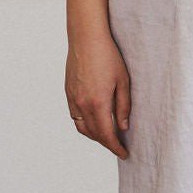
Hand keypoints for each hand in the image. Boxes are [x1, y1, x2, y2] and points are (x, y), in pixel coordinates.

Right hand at [65, 32, 130, 159]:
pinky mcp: (68, 93)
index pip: (106, 135)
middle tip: (119, 146)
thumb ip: (123, 107)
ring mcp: (73, 99)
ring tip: (108, 136)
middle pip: (94, 134)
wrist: (86, 39)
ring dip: (95, 136)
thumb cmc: (108, 56)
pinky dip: (85, 125)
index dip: (115, 147)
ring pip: (82, 128)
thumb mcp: (123, 81)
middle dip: (107, 143)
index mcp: (98, 103)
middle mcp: (82, 105)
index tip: (124, 154)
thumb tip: (123, 127)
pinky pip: (75, 117)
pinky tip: (94, 122)